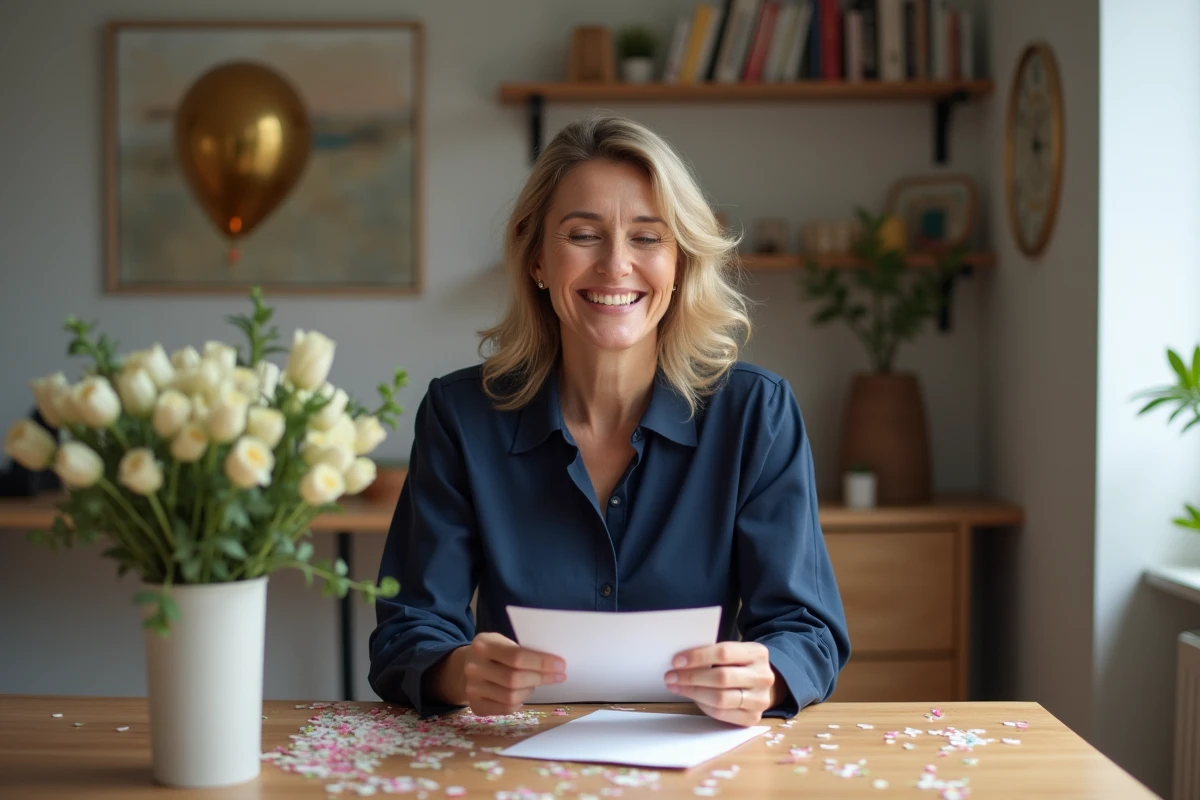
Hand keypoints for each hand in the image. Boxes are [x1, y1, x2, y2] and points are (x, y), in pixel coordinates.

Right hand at [439, 632, 565, 716]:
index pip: (516, 656)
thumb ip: (522, 649)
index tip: (561, 665)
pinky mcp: (476, 706)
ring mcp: (472, 689)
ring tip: (535, 683)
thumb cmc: (493, 653)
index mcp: (483, 645)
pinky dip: (520, 702)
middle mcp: (474, 668)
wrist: (463, 667)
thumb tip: (553, 662)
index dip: (541, 662)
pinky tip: (523, 693)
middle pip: (515, 679)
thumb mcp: (502, 642)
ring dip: (530, 690)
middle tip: (558, 676)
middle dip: (541, 677)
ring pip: (512, 696)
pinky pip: (506, 708)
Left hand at [664, 642, 779, 725]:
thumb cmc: (739, 665)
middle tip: (671, 676)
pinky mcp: (753, 718)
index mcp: (757, 653)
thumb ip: (714, 654)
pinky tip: (693, 698)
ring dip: (693, 692)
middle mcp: (763, 676)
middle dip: (691, 677)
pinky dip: (704, 706)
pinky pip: (722, 714)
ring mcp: (760, 699)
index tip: (676, 661)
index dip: (697, 657)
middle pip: (721, 677)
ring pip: (720, 698)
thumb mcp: (734, 652)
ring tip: (677, 687)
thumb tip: (681, 661)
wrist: (761, 684)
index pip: (724, 653)